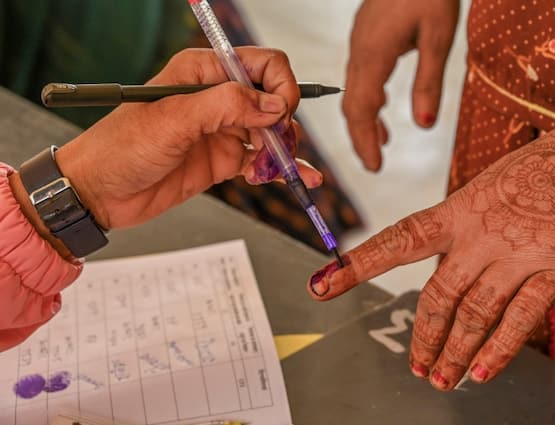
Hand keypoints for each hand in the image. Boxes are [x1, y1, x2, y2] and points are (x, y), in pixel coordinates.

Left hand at [54, 47, 321, 230]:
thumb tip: (274, 104)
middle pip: (274, 99)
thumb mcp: (173, 121)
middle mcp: (217, 97)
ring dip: (285, 150)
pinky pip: (264, 160)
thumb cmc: (121, 149)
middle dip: (284, 123)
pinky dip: (281, 169)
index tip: (281, 114)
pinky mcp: (225, 159)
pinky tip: (298, 179)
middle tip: (277, 148)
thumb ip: (227, 106)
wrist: (100, 193)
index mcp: (203, 72)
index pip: (261, 65)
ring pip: (274, 132)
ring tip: (276, 170)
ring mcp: (223, 129)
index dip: (280, 87)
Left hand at [307, 113, 554, 389]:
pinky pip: (519, 318)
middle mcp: (479, 235)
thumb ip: (467, 221)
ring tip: (441, 378)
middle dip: (422, 335)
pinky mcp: (553, 271)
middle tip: (415, 365)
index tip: (322, 284)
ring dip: (452, 352)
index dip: (357, 265)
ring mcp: (515, 254)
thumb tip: (450, 253)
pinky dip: (498, 349)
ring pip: (472, 314)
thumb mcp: (492, 183)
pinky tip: (481, 371)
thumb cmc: (551, 165)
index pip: (397, 240)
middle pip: (436, 295)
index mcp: (459, 209)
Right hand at [343, 0, 459, 170]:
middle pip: (352, 104)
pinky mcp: (368, 35)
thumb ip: (429, 82)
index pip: (361, 110)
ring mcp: (361, 41)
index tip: (375, 167)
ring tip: (380, 144)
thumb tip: (423, 126)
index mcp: (374, 54)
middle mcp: (360, 50)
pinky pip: (360, 75)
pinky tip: (381, 107)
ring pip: (354, 90)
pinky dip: (368, 99)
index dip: (365, 141)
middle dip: (361, 136)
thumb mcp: (439, 38)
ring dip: (365, 119)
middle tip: (374, 164)